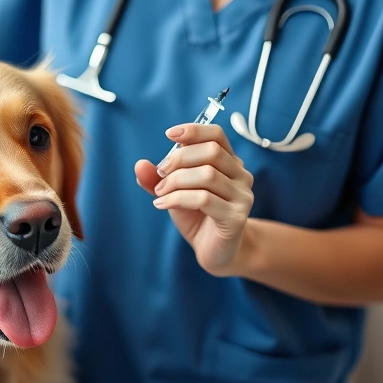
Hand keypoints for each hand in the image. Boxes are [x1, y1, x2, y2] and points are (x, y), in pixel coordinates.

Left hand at [135, 123, 253, 275]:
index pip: (217, 135)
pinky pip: (204, 198)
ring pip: (207, 174)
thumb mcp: (174, 192)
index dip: (194, 130)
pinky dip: (177, 198)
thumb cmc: (197, 217)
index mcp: (229, 163)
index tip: (169, 135)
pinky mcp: (237, 217)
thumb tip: (140, 165)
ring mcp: (242, 196)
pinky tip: (162, 204)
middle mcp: (241, 175)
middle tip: (160, 175)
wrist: (215, 251)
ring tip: (160, 194)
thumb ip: (158, 178)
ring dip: (176, 181)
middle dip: (178, 159)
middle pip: (211, 152)